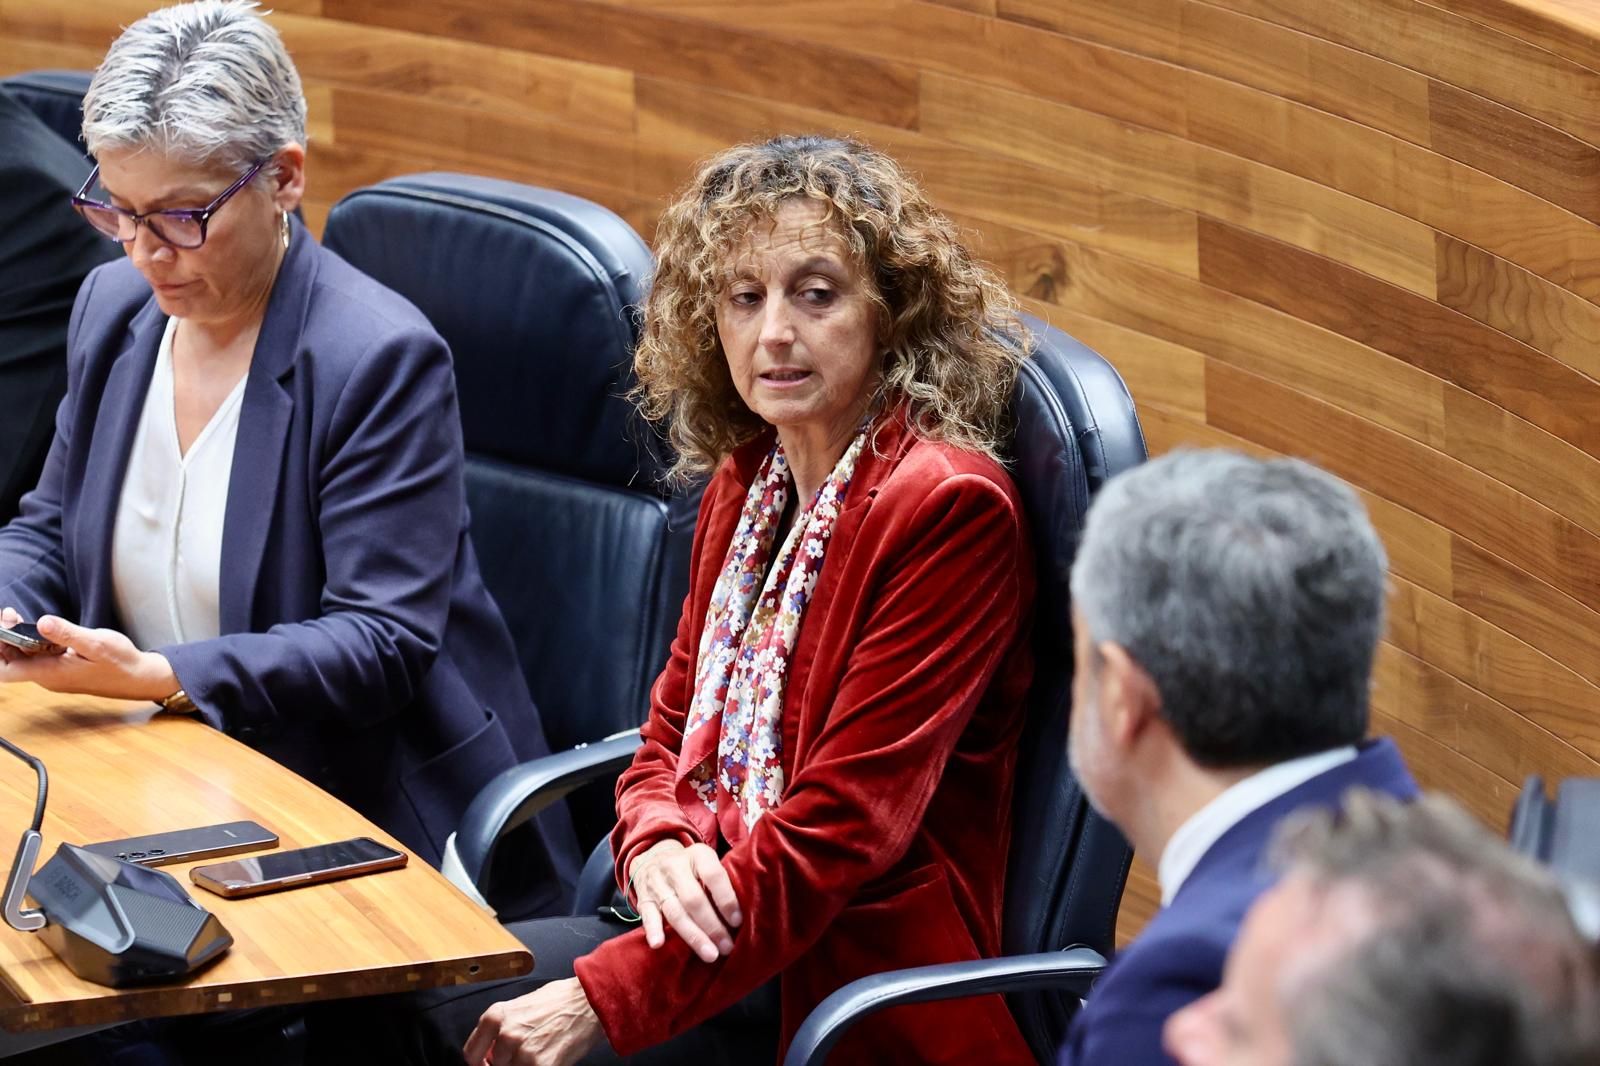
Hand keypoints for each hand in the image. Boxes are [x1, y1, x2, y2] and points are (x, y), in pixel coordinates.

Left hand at [0, 612, 178, 700]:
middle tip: (8, 615)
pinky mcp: (61, 669)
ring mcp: (53, 674)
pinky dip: (30, 642)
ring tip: (14, 617)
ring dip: (15, 639)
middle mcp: (47, 676)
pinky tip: (36, 628)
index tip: (2, 628)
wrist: (139, 678)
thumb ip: (67, 633)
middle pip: (10, 662)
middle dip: (3, 639)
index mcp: (51, 673)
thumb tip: (42, 622)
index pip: (6, 670)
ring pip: (22, 658)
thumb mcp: (97, 643)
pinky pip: (36, 657)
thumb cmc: (121, 663)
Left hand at [463, 978, 603, 1065]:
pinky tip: (549, 1059)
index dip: (481, 1062)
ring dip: (523, 1065)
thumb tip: (492, 1052)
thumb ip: (502, 1028)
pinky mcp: (542, 1065)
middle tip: (525, 1054)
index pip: (471, 1054)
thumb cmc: (560, 1000)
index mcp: (496, 1016)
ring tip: (540, 1052)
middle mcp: (506, 1034)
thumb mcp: (521, 1006)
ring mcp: (523, 1052)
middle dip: (508, 1062)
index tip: (489, 1063)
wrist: (590, 1001)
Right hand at [627, 840, 741, 961]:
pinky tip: (659, 944)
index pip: (714, 876)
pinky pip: (647, 915)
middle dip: (712, 926)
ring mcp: (657, 883)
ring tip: (710, 954)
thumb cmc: (691, 867)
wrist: (653, 857)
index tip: (737, 921)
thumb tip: (742, 917)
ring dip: (693, 936)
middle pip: (694, 900)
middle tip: (727, 947)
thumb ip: (721, 882)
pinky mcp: (644, 898)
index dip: (726, 900)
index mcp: (698, 855)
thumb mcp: (707, 863)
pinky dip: (653, 930)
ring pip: (675, 912)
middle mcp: (675, 867)